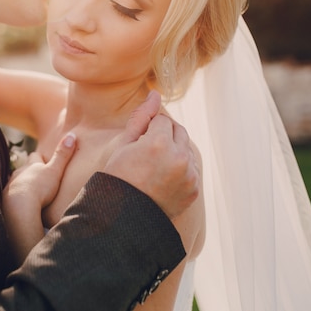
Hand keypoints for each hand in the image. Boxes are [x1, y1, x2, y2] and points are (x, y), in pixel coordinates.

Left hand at [3, 132, 76, 261]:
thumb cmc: (40, 188)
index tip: (44, 158)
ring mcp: (11, 186)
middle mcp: (19, 173)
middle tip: (37, 174)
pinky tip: (21, 203)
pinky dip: (17, 197)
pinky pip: (11, 196)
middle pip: (24, 168)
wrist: (20, 208)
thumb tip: (72, 135)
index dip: (39, 157)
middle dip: (30, 171)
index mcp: (31, 165)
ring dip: (22, 184)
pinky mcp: (6, 200)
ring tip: (29, 190)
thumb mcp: (55, 171)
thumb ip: (62, 155)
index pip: (35, 157)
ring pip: (16, 181)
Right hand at [103, 91, 199, 219]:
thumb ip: (141, 116)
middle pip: (178, 131)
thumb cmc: (116, 177)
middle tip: (145, 155)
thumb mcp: (122, 145)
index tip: (136, 146)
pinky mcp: (194, 189)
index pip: (162, 120)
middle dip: (164, 137)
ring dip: (174, 152)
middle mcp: (179, 158)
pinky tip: (161, 180)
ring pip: (186, 149)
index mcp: (159, 143)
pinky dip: (180, 170)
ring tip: (153, 168)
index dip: (147, 131)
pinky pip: (190, 169)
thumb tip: (155, 93)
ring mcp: (189, 175)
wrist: (122, 217)